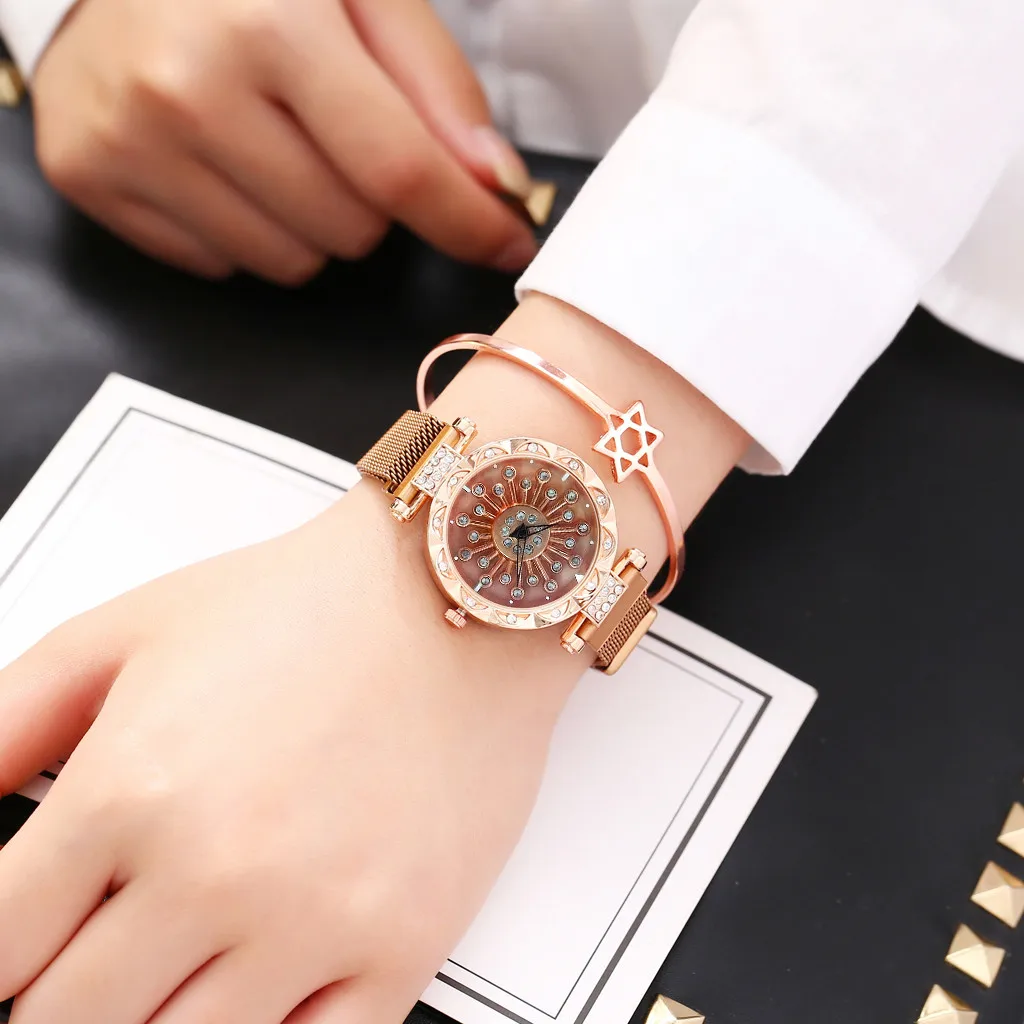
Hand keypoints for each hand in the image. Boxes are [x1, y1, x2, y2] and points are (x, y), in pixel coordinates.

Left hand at [0, 295, 749, 1023]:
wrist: (455, 595)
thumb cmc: (307, 605)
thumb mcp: (125, 632)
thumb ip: (4, 725)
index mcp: (131, 791)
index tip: (22, 940)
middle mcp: (218, 873)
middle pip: (66, 1023)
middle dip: (60, 994)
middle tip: (93, 952)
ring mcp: (316, 922)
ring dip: (154, 1014)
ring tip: (175, 953)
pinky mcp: (401, 946)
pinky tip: (253, 987)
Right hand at [31, 0, 537, 282]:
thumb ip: (437, 87)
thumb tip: (497, 186)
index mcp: (267, 22)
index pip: (398, 169)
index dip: (466, 221)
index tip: (507, 244)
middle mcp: (186, 87)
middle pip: (351, 232)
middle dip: (367, 197)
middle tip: (327, 129)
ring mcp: (128, 140)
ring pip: (290, 263)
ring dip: (307, 221)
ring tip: (269, 142)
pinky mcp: (89, 177)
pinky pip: (221, 266)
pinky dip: (240, 228)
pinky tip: (217, 161)